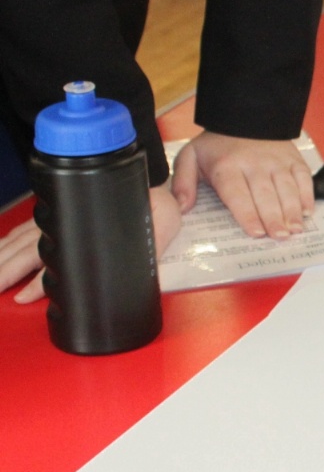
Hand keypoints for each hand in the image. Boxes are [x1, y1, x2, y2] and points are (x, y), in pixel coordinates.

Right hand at [2, 184, 181, 303]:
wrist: (150, 176)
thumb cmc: (154, 201)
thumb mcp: (160, 226)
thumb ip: (152, 248)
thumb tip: (140, 273)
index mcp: (90, 229)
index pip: (60, 260)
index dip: (40, 281)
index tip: (23, 295)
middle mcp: (68, 224)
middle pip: (29, 252)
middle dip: (7, 270)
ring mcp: (58, 218)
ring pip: (21, 241)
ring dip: (3, 258)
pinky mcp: (56, 213)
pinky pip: (24, 230)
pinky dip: (7, 242)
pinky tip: (0, 250)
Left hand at [171, 131, 314, 239]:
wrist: (245, 116)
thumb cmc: (217, 145)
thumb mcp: (191, 157)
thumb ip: (183, 182)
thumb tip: (182, 207)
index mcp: (227, 166)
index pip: (238, 194)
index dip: (248, 214)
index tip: (255, 233)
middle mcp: (254, 163)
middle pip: (266, 195)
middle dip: (274, 218)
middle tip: (280, 237)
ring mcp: (277, 161)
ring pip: (287, 188)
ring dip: (293, 210)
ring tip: (295, 230)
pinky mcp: (293, 159)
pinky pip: (303, 178)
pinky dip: (307, 195)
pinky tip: (307, 212)